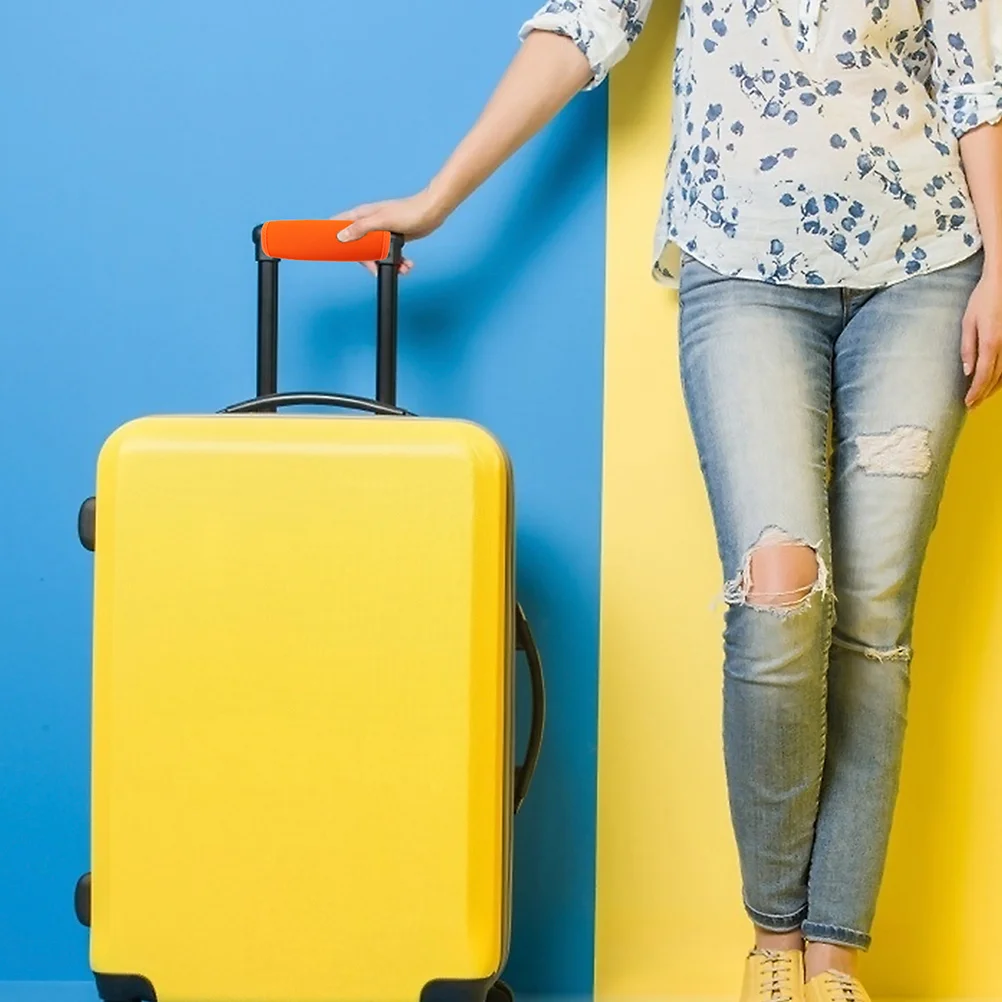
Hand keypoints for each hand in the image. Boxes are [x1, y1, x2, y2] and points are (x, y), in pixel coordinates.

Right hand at [333, 189, 448, 275]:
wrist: (432, 212)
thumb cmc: (408, 212)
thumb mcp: (382, 221)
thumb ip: (361, 228)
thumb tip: (342, 236)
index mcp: (363, 215)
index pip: (340, 223)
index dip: (333, 235)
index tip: (330, 249)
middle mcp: (370, 224)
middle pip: (358, 246)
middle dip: (367, 261)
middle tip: (375, 269)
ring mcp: (382, 232)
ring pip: (376, 253)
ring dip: (386, 264)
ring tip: (400, 269)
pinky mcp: (394, 239)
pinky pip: (390, 255)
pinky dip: (397, 262)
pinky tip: (406, 266)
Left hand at [961, 268, 1001, 407]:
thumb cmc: (984, 299)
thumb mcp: (969, 322)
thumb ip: (968, 348)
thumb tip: (967, 371)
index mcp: (992, 342)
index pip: (983, 376)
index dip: (976, 392)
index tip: (967, 403)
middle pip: (996, 378)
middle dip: (983, 394)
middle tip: (972, 405)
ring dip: (994, 387)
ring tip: (982, 397)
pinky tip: (996, 381)